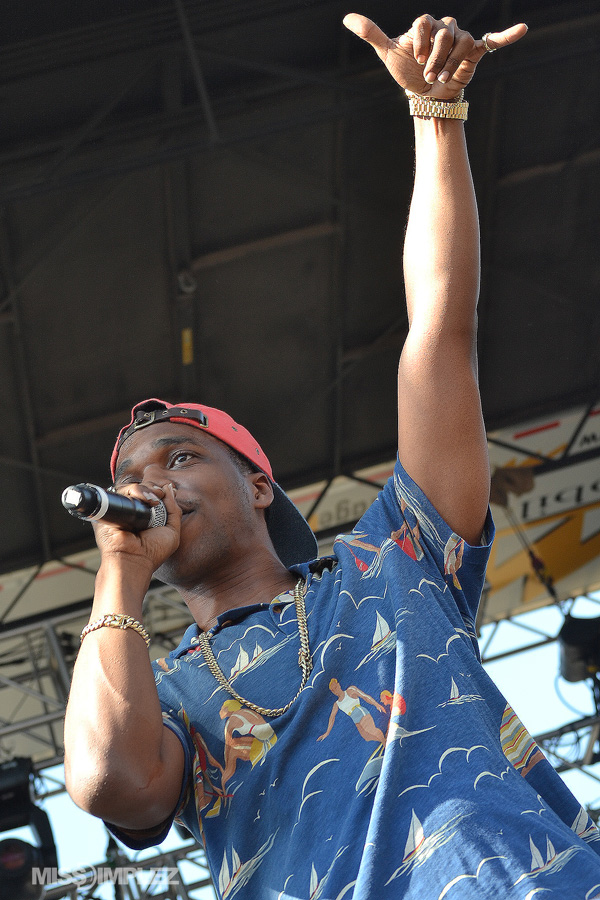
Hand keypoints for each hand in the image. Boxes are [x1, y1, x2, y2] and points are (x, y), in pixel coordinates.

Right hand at [93, 481, 181, 575]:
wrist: (134, 561)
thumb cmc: (153, 552)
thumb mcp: (172, 531)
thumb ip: (174, 509)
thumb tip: (169, 488)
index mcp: (144, 517)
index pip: (149, 495)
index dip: (157, 491)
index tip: (164, 493)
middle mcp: (131, 513)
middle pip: (139, 489)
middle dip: (151, 488)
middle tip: (158, 496)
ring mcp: (119, 510)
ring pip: (129, 488)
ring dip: (143, 489)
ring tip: (151, 500)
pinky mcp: (108, 510)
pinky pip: (118, 492)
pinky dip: (131, 491)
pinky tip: (142, 500)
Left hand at [343, 13, 526, 98]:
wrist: (426, 97)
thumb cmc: (407, 73)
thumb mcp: (388, 54)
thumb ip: (372, 34)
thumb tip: (347, 18)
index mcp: (426, 24)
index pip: (424, 23)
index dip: (420, 42)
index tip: (416, 59)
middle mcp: (446, 27)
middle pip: (444, 33)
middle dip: (435, 58)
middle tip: (428, 76)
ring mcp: (461, 39)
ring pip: (460, 44)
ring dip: (450, 65)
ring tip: (441, 80)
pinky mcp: (475, 52)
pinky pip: (493, 40)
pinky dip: (507, 35)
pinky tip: (522, 28)